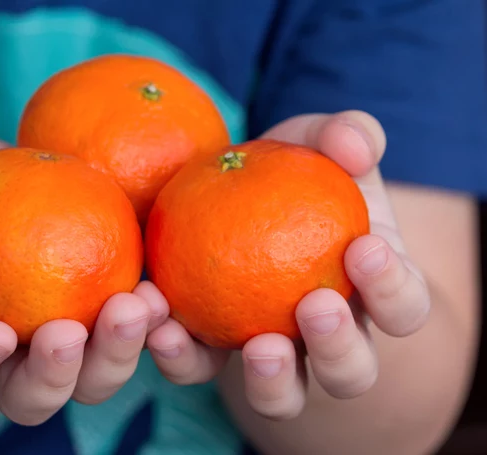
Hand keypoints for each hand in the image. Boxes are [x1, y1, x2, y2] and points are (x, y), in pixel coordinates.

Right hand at [0, 135, 168, 424]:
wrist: (30, 191)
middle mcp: (18, 355)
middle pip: (32, 396)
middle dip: (52, 376)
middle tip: (70, 332)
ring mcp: (76, 345)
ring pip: (95, 380)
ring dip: (117, 354)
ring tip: (139, 305)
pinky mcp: (118, 322)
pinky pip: (142, 343)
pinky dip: (158, 333)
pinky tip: (165, 296)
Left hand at [140, 110, 430, 418]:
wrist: (231, 196)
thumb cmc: (288, 174)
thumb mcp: (315, 143)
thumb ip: (343, 135)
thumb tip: (357, 145)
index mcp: (364, 290)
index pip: (403, 306)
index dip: (394, 289)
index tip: (365, 247)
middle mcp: (322, 336)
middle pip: (351, 372)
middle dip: (340, 350)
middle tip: (314, 305)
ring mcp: (268, 353)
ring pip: (282, 397)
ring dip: (272, 381)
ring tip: (256, 344)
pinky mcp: (209, 352)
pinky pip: (199, 367)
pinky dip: (182, 354)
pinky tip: (162, 323)